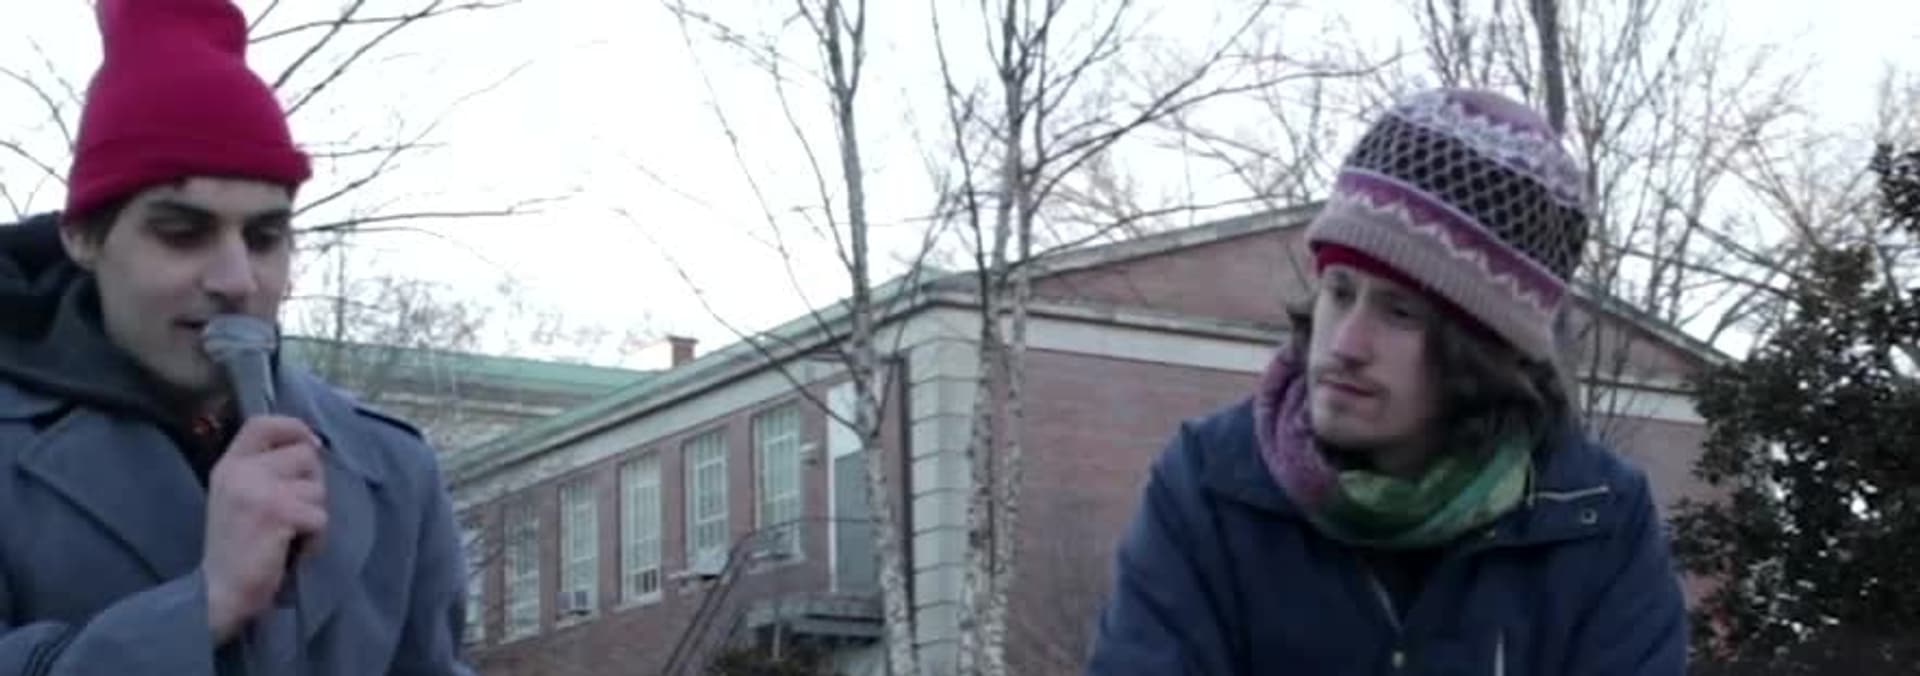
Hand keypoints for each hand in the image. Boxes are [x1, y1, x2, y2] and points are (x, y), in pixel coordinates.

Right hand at [201, 415, 327, 644]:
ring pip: (318, 489)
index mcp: (229, 465)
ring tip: (289, 536)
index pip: (262, 423)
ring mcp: (259, 490)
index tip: (311, 444)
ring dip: (314, 515)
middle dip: (312, 484)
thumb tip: (313, 446)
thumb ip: (266, 470)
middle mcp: (241, 471)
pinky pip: (320, 517)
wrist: (219, 593)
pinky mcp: (279, 513)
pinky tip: (293, 551)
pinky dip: (315, 539)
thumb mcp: (240, 498)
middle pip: (305, 454)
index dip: (294, 427)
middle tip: (295, 513)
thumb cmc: (238, 548)